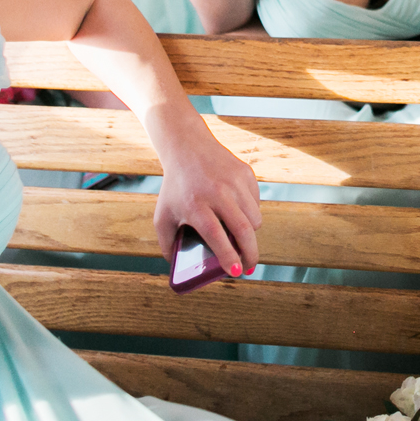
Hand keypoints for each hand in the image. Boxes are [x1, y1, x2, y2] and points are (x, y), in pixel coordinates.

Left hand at [147, 121, 262, 275]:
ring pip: (254, 219)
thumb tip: (178, 269)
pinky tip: (238, 213)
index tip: (236, 273)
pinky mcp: (246, 173)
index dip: (228, 256)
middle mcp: (217, 192)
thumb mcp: (163, 215)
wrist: (187, 147)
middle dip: (250, 254)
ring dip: (250, 235)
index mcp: (195, 205)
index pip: (216, 235)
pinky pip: (256, 203)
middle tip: (249, 268)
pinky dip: (251, 214)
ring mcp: (234, 181)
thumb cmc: (174, 188)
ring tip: (240, 238)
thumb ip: (167, 243)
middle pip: (243, 229)